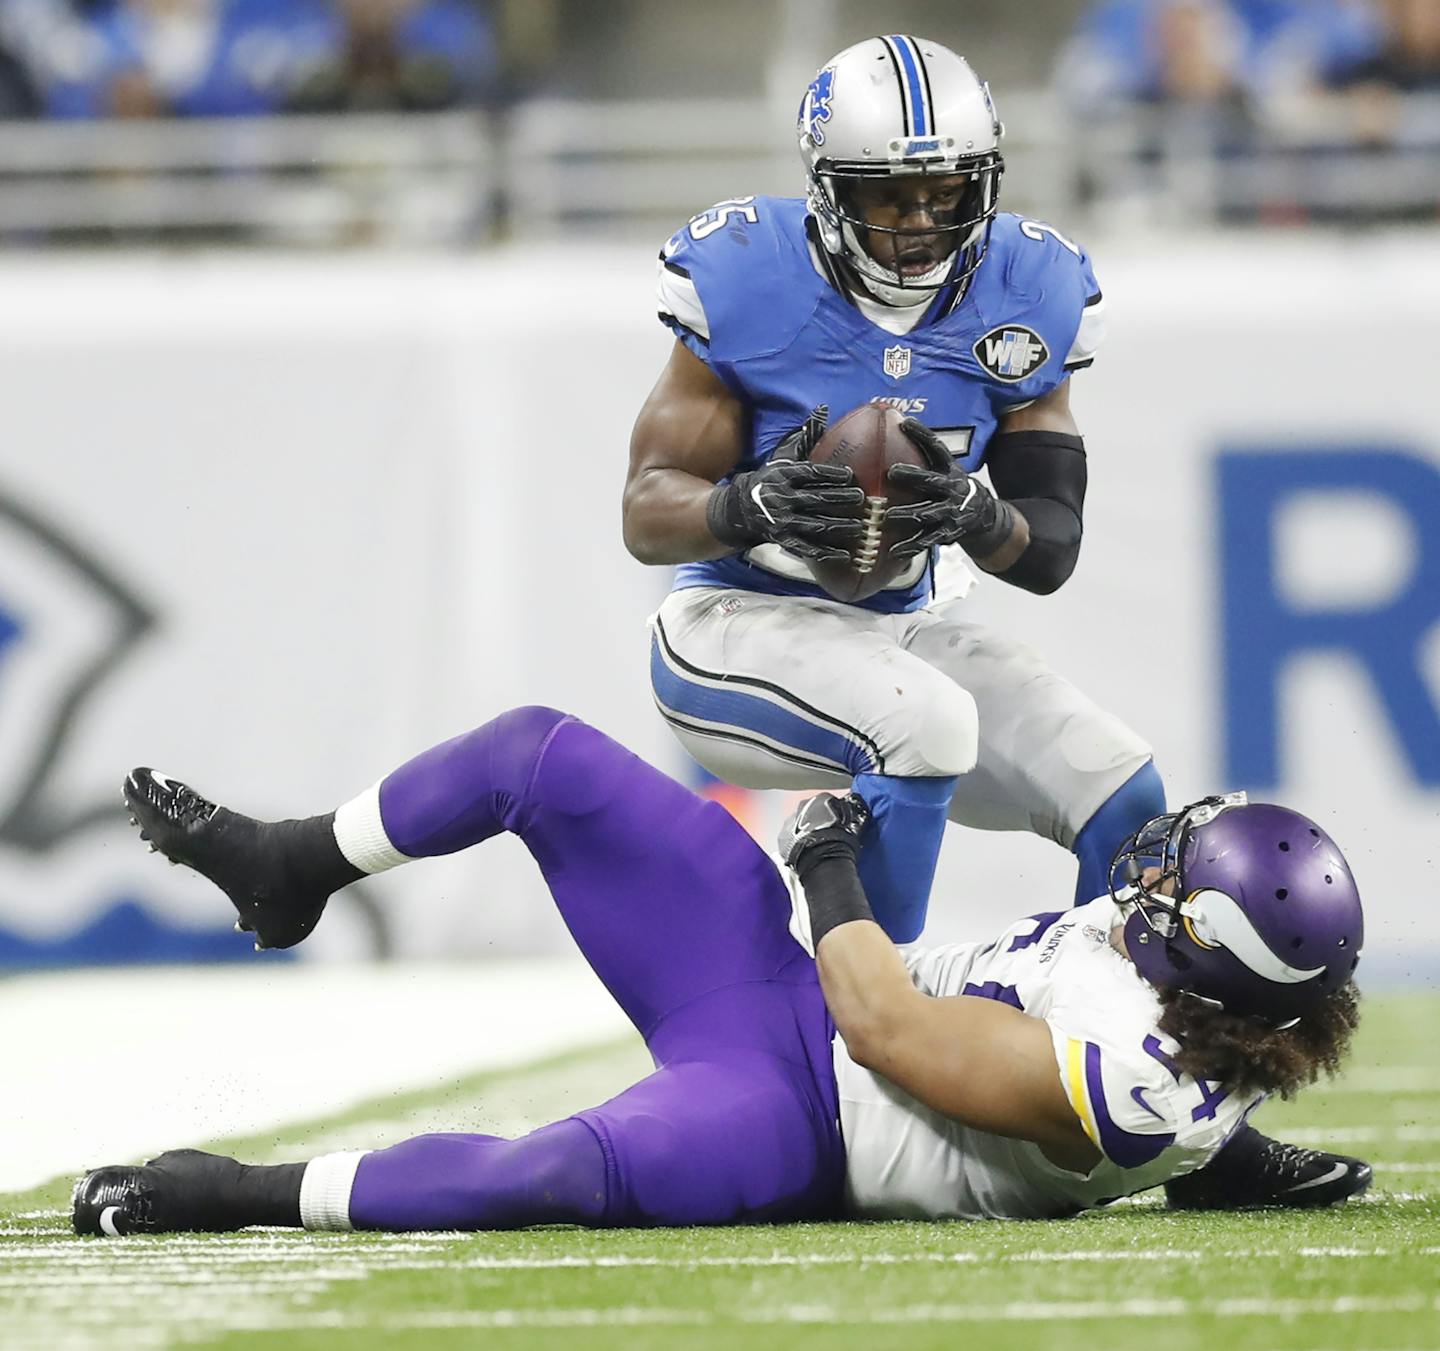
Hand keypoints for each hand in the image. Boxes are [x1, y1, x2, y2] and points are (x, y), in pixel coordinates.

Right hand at [707, 407, 864, 561]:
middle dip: (840, 500)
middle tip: (861, 499)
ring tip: (860, 527)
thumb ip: (805, 437)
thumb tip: (823, 410)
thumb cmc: (772, 479)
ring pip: (815, 526)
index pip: (810, 474)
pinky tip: (846, 555)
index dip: (829, 474)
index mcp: (785, 476)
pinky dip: (826, 553)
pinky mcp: (785, 540)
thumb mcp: (784, 457)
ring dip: (838, 527)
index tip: (850, 475)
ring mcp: (784, 522)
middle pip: (815, 500)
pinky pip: (808, 548)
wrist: (743, 509)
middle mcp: (783, 499)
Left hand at [777, 791, 869, 871]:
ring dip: (803, 832)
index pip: (827, 804)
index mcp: (823, 798)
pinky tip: (802, 854)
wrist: (822, 858)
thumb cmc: (842, 840)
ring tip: (812, 847)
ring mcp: (790, 820)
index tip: (835, 827)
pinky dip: (794, 844)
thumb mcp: (852, 826)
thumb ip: (849, 820)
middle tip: (822, 837)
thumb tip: (854, 821)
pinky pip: (788, 838)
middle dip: (814, 822)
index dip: (831, 817)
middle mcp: (803, 805)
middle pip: (809, 813)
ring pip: (797, 825)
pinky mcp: (781, 837)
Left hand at [884, 418, 1002, 556]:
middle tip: (892, 472)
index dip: (921, 434)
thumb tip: (893, 427)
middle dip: (912, 477)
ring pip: (926, 513)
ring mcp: (949, 512)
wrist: (982, 516)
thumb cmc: (952, 488)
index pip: (936, 448)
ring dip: (907, 514)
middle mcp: (951, 489)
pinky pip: (926, 540)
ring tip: (887, 516)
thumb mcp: (946, 470)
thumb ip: (923, 457)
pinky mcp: (946, 533)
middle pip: (930, 481)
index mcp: (950, 470)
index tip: (903, 422)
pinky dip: (909, 546)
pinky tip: (892, 550)